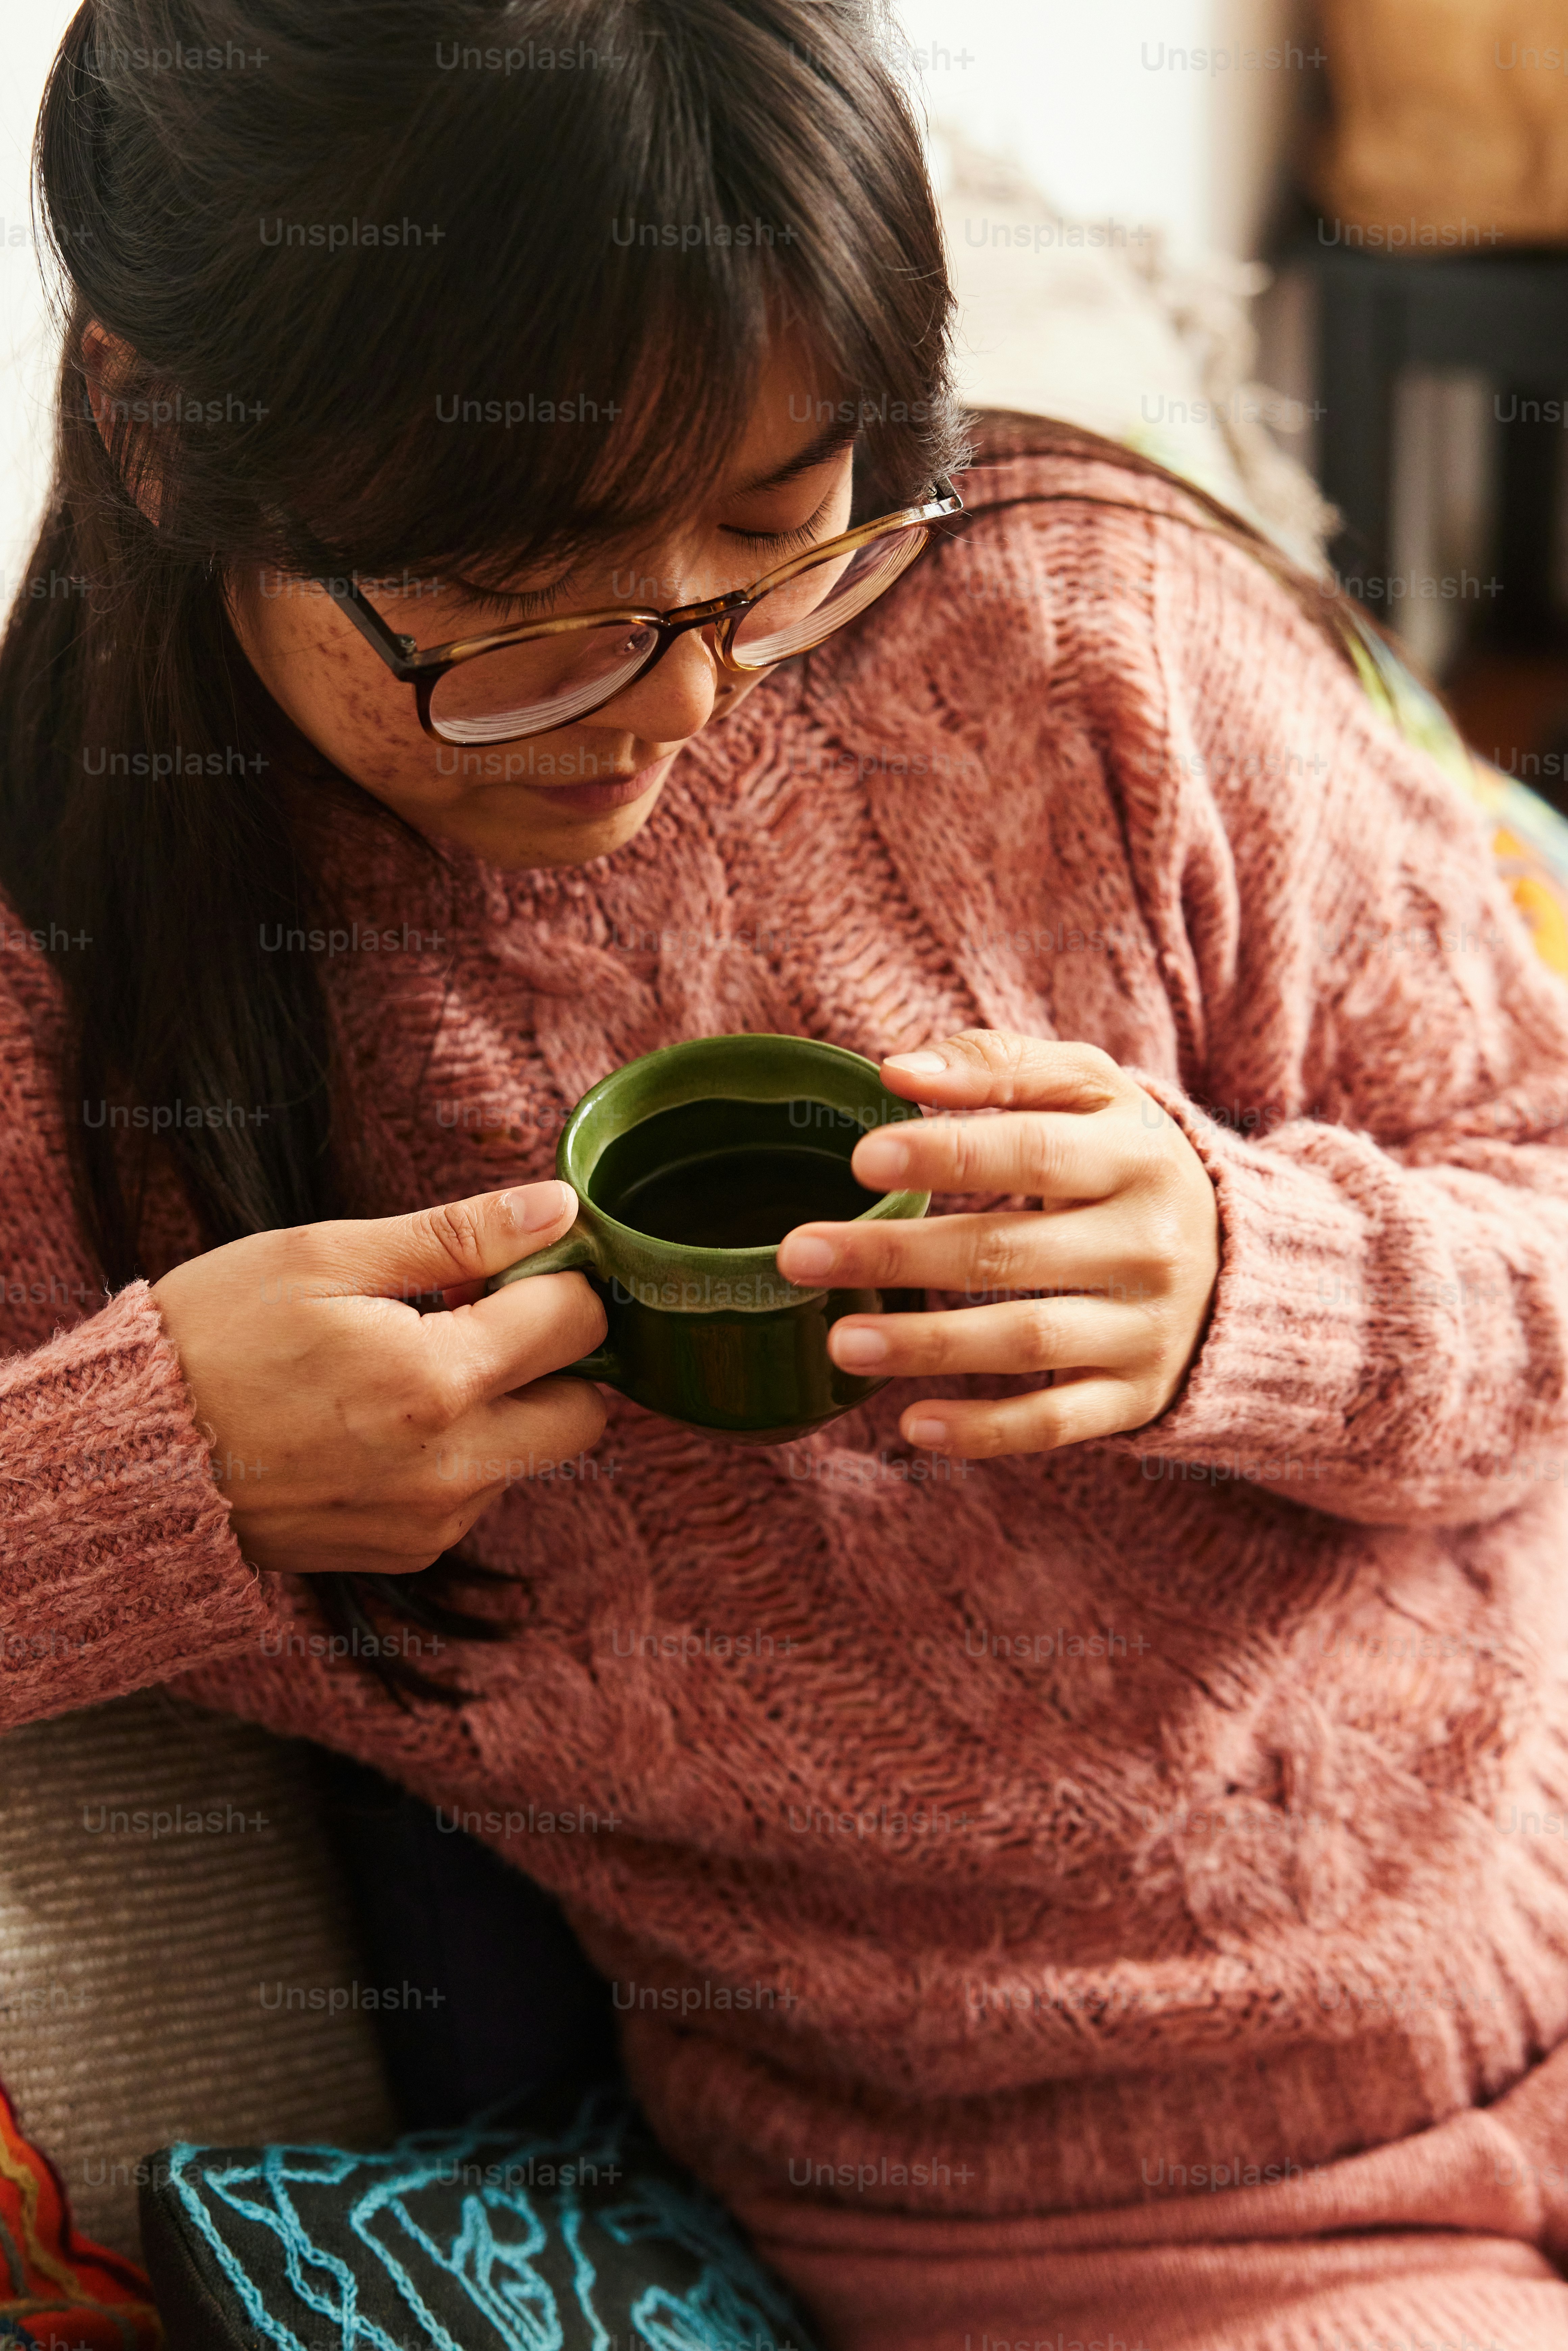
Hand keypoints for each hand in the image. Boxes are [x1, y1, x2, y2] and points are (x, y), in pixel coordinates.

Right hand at [150, 1181, 607, 1574]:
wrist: (128, 1455)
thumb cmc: (215, 1336)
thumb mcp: (327, 1257)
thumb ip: (460, 1234)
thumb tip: (559, 1207)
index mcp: (437, 1382)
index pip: (576, 1323)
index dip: (551, 1277)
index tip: (499, 1264)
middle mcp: (451, 1468)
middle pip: (584, 1410)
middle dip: (550, 1357)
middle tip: (471, 1316)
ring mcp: (432, 1521)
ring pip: (533, 1453)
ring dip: (501, 1404)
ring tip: (406, 1364)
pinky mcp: (408, 1550)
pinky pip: (479, 1493)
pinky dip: (458, 1450)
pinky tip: (383, 1417)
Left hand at [775, 1032, 1219, 1459]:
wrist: (1241, 1258)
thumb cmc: (1124, 1157)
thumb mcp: (1086, 1088)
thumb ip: (995, 1064)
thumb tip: (896, 1070)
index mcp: (1134, 1155)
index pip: (1033, 1152)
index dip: (946, 1154)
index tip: (860, 1161)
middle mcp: (1149, 1244)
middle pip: (1010, 1251)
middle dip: (899, 1255)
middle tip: (801, 1254)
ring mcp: (1145, 1327)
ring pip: (1027, 1343)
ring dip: (928, 1346)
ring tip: (839, 1341)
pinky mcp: (1136, 1395)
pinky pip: (1056, 1422)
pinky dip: (984, 1431)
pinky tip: (911, 1425)